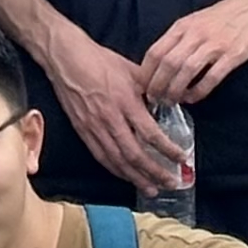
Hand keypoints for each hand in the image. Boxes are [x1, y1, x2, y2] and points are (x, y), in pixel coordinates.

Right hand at [45, 27, 190, 195]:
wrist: (65, 58)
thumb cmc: (99, 60)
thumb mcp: (132, 70)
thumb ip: (152, 89)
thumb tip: (169, 102)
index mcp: (125, 102)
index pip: (150, 133)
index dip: (168, 149)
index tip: (182, 158)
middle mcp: (109, 118)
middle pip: (134, 154)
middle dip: (154, 172)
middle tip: (171, 183)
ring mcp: (93, 126)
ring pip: (116, 159)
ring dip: (135, 177)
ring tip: (151, 189)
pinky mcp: (82, 129)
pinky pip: (100, 155)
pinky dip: (115, 169)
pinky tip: (126, 176)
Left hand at [137, 0, 247, 106]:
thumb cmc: (222, 16)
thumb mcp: (193, 21)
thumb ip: (178, 38)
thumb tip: (160, 62)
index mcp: (182, 27)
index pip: (155, 51)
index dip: (146, 72)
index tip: (141, 86)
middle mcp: (194, 35)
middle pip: (168, 63)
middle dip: (157, 85)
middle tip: (154, 99)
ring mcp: (214, 45)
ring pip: (186, 71)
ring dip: (176, 90)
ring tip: (172, 101)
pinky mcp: (233, 55)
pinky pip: (212, 77)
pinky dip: (200, 90)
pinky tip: (194, 98)